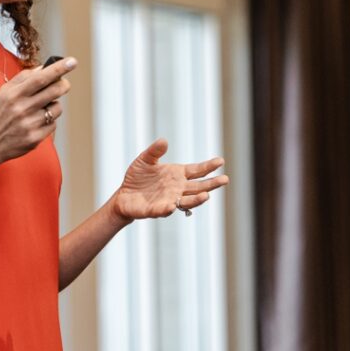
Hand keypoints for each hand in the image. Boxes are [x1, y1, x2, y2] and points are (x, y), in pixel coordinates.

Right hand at [0, 57, 75, 162]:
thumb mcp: (4, 92)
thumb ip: (23, 78)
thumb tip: (44, 67)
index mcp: (14, 94)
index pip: (40, 78)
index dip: (58, 68)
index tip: (72, 62)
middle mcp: (22, 108)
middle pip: (54, 91)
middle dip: (63, 84)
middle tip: (64, 83)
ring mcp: (29, 124)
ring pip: (57, 108)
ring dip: (54, 105)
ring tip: (42, 108)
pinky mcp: (35, 138)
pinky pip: (53, 124)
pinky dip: (49, 121)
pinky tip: (37, 123)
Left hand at [111, 139, 228, 220]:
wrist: (124, 195)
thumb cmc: (137, 177)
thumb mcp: (145, 160)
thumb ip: (155, 151)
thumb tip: (164, 140)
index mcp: (177, 174)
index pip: (197, 170)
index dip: (209, 166)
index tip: (221, 161)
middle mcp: (178, 188)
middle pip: (199, 187)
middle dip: (212, 184)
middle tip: (225, 179)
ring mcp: (169, 200)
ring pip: (187, 201)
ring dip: (197, 199)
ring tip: (206, 196)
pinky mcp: (156, 210)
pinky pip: (165, 210)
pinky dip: (169, 208)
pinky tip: (173, 205)